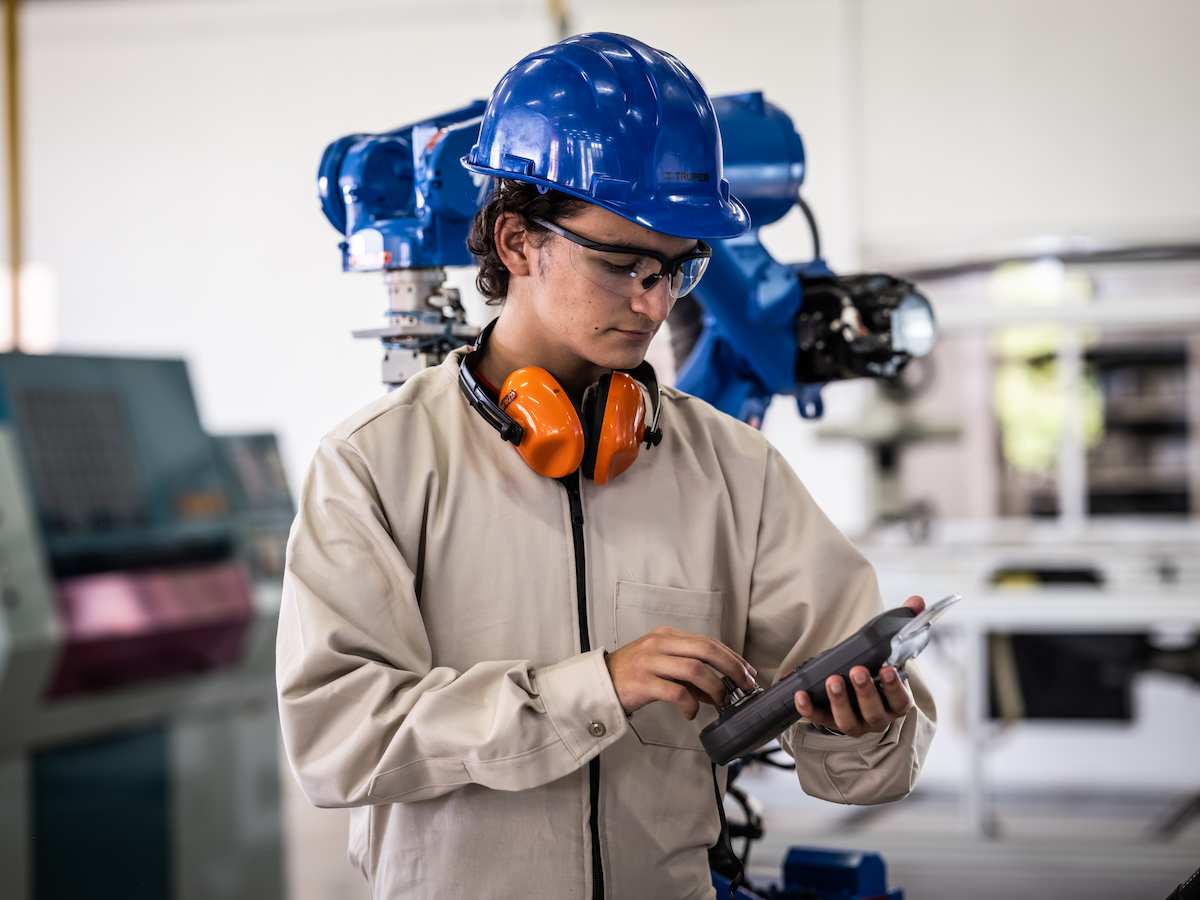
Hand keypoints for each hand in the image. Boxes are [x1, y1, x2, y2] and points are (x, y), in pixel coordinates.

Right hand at [605, 627, 757, 719]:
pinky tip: (691, 713)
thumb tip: (719, 691)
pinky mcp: (642, 682)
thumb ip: (689, 675)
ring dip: (714, 688)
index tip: (748, 673)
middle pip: (706, 649)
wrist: (598, 683)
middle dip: (731, 668)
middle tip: (745, 686)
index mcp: (667, 636)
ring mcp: (650, 661)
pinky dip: (690, 704)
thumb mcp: (662, 667)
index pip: (708, 641)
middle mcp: (660, 644)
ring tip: (721, 703)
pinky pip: (675, 692)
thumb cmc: (633, 675)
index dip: (732, 657)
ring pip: (693, 669)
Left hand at [793, 595, 923, 736]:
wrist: (859, 698)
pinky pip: (819, 719)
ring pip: (848, 720)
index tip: (887, 670)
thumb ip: (906, 627)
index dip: (894, 686)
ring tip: (832, 679)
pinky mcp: (830, 722)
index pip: (900, 700)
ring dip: (839, 701)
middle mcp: (877, 717)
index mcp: (895, 703)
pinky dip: (809, 709)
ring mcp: (854, 723)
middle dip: (865, 691)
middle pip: (873, 711)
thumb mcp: (891, 653)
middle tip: (856, 670)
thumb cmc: (876, 672)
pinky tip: (801, 694)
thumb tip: (917, 602)